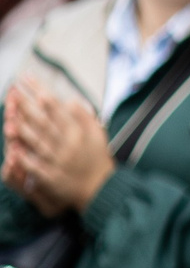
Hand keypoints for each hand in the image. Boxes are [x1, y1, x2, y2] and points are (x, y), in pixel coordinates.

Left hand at [2, 82, 112, 215]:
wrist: (102, 190)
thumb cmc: (98, 160)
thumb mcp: (99, 135)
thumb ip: (86, 117)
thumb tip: (72, 100)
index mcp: (78, 133)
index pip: (56, 107)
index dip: (41, 91)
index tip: (28, 78)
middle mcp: (67, 145)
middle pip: (42, 121)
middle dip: (26, 104)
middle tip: (13, 90)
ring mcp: (58, 161)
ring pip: (36, 141)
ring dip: (22, 128)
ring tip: (9, 114)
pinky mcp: (51, 177)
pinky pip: (34, 166)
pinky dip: (24, 158)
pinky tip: (13, 148)